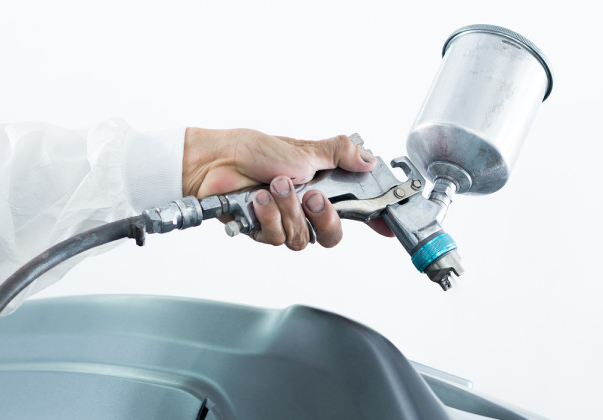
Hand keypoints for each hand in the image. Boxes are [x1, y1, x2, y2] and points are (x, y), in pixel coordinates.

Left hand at [182, 128, 392, 249]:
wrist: (215, 160)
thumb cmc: (254, 150)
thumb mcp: (304, 148)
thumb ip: (339, 154)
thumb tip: (368, 160)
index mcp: (321, 187)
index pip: (354, 209)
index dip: (372, 221)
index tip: (387, 227)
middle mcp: (304, 208)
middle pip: (331, 236)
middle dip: (324, 218)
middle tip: (313, 198)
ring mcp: (284, 221)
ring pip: (302, 238)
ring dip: (289, 210)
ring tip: (274, 186)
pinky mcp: (263, 231)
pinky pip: (276, 238)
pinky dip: (268, 217)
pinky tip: (258, 199)